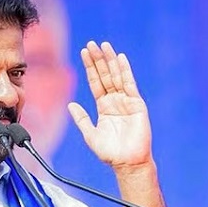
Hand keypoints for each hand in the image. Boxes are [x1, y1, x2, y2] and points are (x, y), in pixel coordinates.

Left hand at [69, 41, 152, 168]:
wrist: (127, 162)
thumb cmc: (110, 152)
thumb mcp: (90, 134)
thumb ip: (81, 119)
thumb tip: (70, 105)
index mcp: (104, 107)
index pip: (95, 82)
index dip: (90, 67)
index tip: (83, 52)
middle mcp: (115, 101)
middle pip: (105, 75)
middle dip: (98, 60)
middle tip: (92, 44)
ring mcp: (126, 101)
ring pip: (117, 76)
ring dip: (110, 61)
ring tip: (104, 45)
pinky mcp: (137, 104)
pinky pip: (130, 84)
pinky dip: (125, 71)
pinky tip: (120, 58)